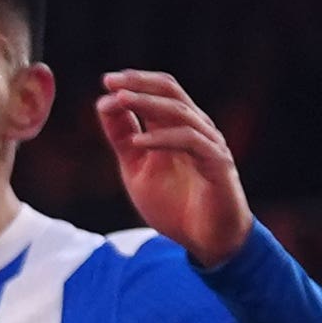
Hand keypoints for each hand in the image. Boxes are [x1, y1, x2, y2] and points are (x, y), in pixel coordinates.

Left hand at [96, 69, 253, 264]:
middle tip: (111, 82)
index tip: (106, 81)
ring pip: (180, 113)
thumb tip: (103, 105)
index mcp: (178, 127)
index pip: (162, 91)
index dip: (136, 82)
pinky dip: (163, 138)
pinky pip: (191, 142)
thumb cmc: (175, 205)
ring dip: (147, 104)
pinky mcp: (218, 164)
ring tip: (119, 101)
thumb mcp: (137, 168)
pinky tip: (139, 141)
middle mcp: (197, 129)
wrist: (207, 241)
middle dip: (140, 84)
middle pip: (172, 92)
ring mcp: (209, 145)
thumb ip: (122, 138)